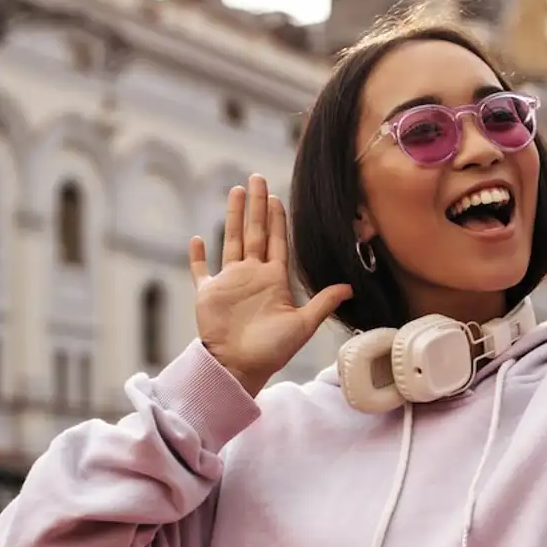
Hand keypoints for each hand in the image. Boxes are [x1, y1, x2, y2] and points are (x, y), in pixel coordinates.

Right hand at [189, 174, 351, 396]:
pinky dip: (198, 256)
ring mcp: (229, 282)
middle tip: (256, 178)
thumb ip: (322, 302)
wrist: (239, 368)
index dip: (278, 219)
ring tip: (235, 192)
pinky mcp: (208, 293)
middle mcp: (252, 275)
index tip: (277, 196)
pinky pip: (201, 270)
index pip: (277, 241)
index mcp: (274, 279)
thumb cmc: (272, 351)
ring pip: (230, 240)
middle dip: (256, 205)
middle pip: (254, 232)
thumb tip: (350, 287)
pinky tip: (196, 239)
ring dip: (232, 217)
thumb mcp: (302, 324)